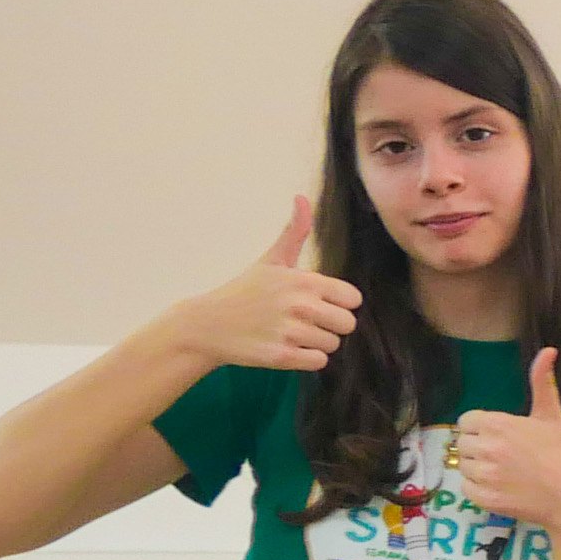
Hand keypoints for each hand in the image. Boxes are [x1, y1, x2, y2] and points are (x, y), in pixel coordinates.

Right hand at [168, 198, 363, 376]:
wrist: (207, 325)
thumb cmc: (244, 292)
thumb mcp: (271, 260)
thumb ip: (293, 232)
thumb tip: (302, 197)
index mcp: (303, 280)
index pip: (353, 299)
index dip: (339, 303)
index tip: (318, 303)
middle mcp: (300, 304)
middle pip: (347, 324)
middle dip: (330, 325)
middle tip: (304, 321)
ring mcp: (291, 331)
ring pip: (333, 345)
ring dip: (316, 343)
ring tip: (290, 333)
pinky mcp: (282, 356)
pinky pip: (318, 362)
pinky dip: (306, 359)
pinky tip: (286, 347)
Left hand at [447, 351, 560, 539]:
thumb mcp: (553, 416)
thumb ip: (543, 382)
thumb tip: (549, 350)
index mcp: (499, 424)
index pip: (466, 421)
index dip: (481, 429)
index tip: (501, 438)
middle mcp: (487, 448)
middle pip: (462, 444)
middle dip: (478, 449)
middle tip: (504, 458)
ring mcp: (485, 475)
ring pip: (463, 467)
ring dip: (478, 470)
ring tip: (504, 474)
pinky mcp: (485, 498)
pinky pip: (466, 489)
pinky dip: (479, 490)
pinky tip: (501, 488)